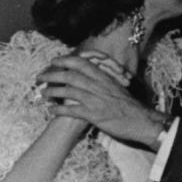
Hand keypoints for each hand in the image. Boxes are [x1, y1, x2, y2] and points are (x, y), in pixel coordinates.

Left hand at [39, 53, 166, 147]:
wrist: (141, 120)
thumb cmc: (129, 105)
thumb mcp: (116, 88)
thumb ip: (103, 82)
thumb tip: (91, 78)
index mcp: (104, 77)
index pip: (82, 64)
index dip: (65, 61)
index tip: (53, 61)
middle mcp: (98, 86)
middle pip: (70, 76)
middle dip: (52, 75)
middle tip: (40, 77)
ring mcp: (95, 100)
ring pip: (68, 91)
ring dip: (52, 92)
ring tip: (41, 94)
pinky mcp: (94, 114)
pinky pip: (72, 110)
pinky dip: (59, 109)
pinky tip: (51, 110)